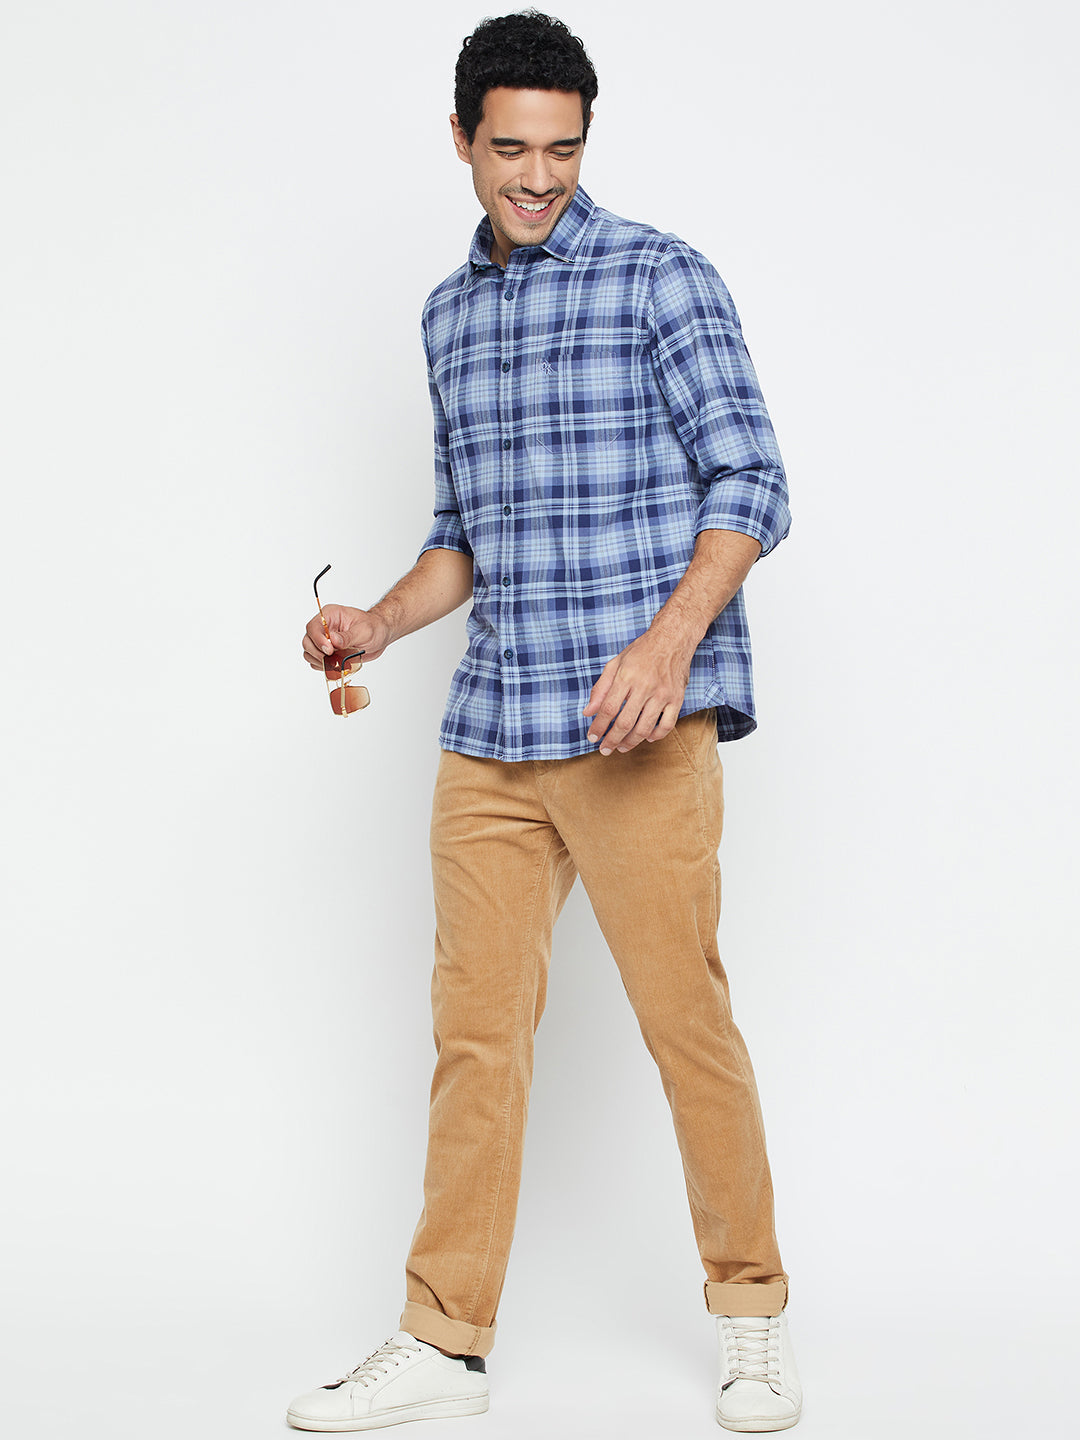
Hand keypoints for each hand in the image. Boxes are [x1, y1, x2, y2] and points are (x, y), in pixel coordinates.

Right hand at [302, 604, 391, 670]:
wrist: (380, 634)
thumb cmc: (374, 627)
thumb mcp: (364, 631)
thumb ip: (348, 636)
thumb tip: (333, 640)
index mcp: (330, 615)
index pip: (313, 626)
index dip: (318, 639)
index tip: (329, 650)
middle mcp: (324, 627)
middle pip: (308, 641)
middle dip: (318, 653)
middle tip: (332, 659)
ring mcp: (324, 640)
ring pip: (309, 653)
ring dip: (320, 661)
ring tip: (337, 663)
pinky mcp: (327, 652)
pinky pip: (317, 662)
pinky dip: (324, 667)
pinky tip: (337, 666)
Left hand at [583, 629, 692, 753]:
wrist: (673, 638)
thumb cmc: (642, 650)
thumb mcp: (615, 663)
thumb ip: (600, 688)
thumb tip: (588, 712)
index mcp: (626, 676)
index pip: (608, 708)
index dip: (598, 726)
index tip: (592, 737)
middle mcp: (645, 686)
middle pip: (625, 722)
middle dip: (612, 740)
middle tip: (604, 749)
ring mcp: (662, 694)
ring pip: (645, 728)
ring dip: (631, 742)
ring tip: (621, 747)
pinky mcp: (677, 698)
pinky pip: (667, 725)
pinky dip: (656, 736)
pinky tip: (646, 737)